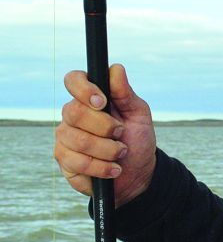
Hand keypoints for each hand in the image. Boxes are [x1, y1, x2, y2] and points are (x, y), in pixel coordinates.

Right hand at [54, 64, 156, 206]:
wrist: (138, 173)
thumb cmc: (137, 139)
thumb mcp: (138, 115)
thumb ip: (125, 93)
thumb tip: (116, 68)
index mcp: (89, 99)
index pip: (73, 80)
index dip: (84, 89)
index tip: (102, 101)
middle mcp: (72, 116)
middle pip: (74, 112)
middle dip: (105, 126)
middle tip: (121, 134)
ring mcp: (65, 138)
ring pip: (77, 139)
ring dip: (107, 149)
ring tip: (121, 153)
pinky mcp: (65, 161)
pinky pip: (77, 162)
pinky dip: (102, 167)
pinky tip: (114, 169)